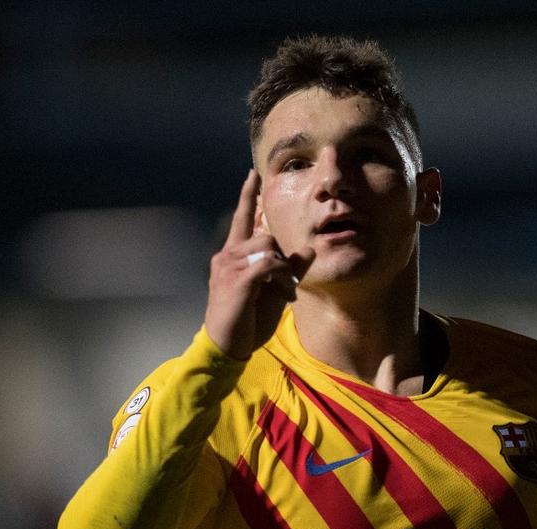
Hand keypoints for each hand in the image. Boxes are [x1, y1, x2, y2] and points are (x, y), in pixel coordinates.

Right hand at [204, 169, 314, 359]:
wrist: (228, 345)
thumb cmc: (248, 320)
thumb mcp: (276, 292)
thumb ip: (292, 269)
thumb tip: (309, 249)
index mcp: (233, 256)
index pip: (242, 219)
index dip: (248, 197)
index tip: (253, 175)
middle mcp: (227, 255)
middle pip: (265, 234)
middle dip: (283, 257)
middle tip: (287, 285)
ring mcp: (228, 266)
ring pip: (268, 246)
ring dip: (284, 268)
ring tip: (283, 290)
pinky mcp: (236, 279)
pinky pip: (269, 263)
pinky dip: (282, 275)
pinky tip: (282, 291)